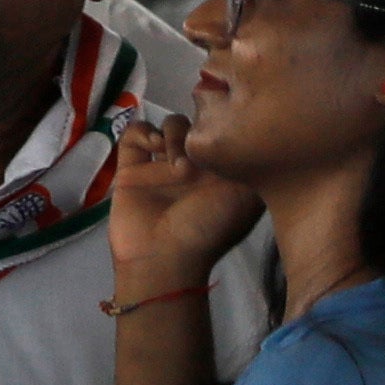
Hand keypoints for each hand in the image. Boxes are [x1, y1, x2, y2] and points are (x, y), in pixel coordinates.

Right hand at [103, 108, 258, 313]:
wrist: (164, 259)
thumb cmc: (208, 229)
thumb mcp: (246, 201)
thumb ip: (251, 165)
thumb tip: (248, 136)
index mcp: (221, 176)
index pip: (226, 136)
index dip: (226, 126)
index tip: (226, 130)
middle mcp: (194, 169)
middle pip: (197, 126)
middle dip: (199, 128)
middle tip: (199, 149)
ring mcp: (161, 167)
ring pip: (168, 126)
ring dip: (174, 133)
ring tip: (177, 162)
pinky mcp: (132, 168)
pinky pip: (134, 134)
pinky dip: (144, 132)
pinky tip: (154, 147)